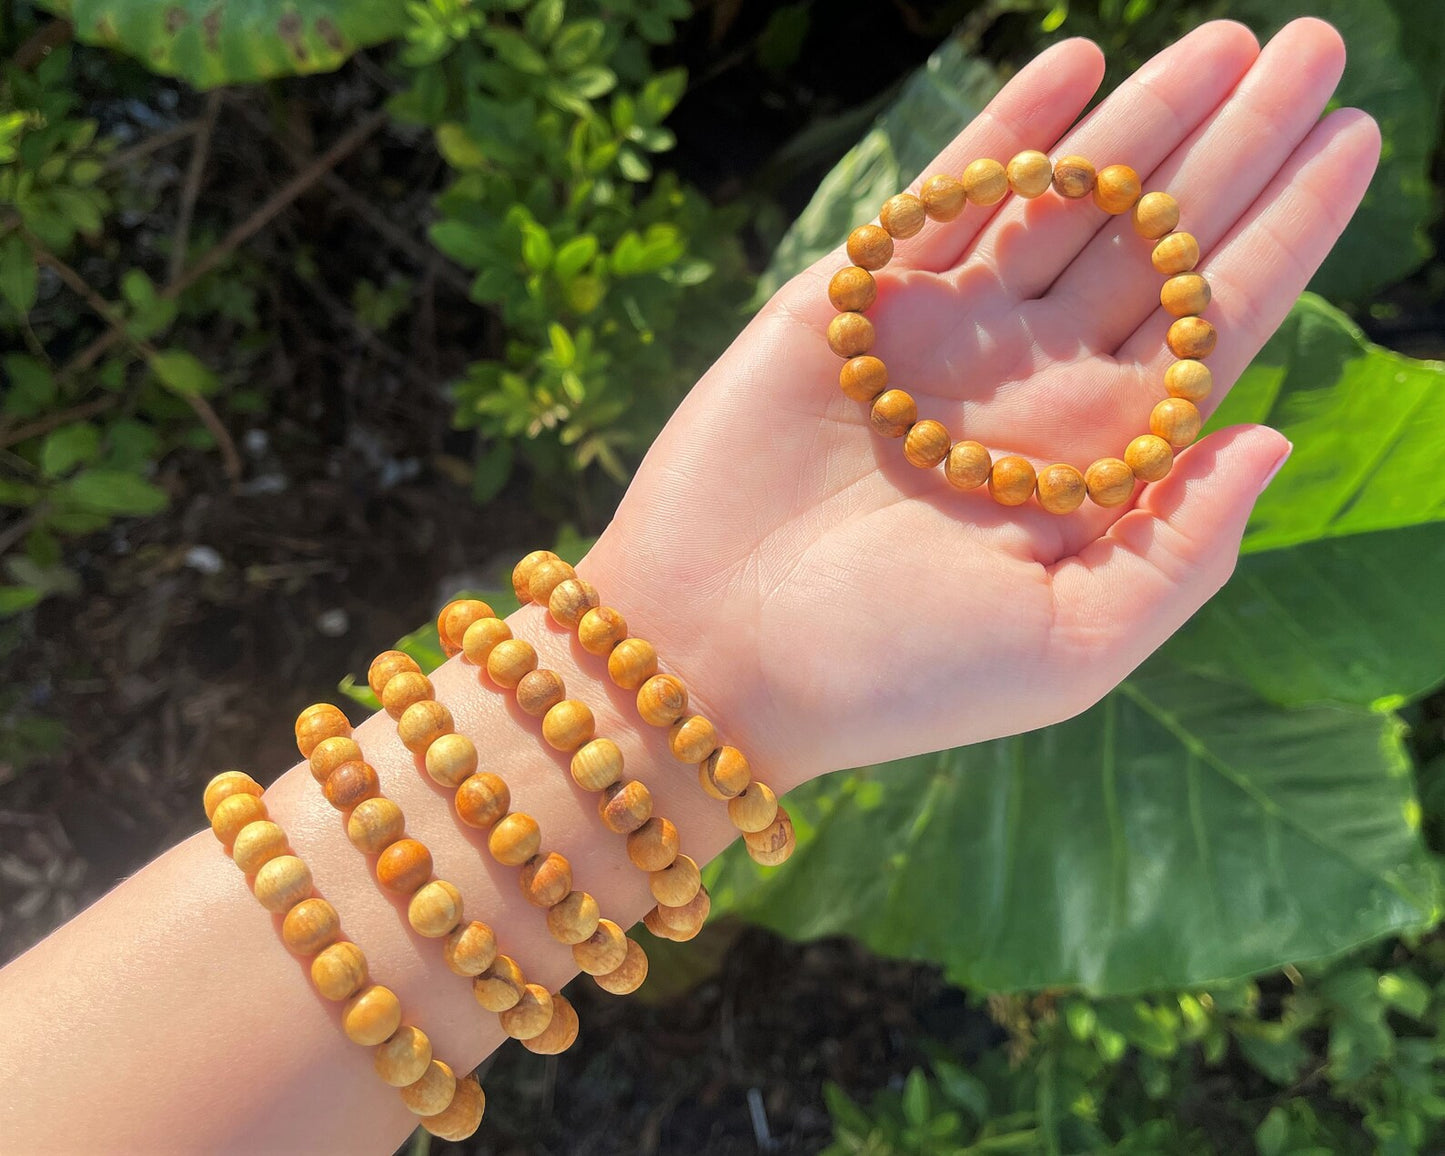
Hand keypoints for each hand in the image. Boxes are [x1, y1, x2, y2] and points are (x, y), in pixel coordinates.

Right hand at [584, 18, 1374, 786]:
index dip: (1289, 233)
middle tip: (1315, 49)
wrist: (715, 654)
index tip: (1355, 142)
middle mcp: (1027, 389)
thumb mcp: (1067, 648)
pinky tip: (1075, 68)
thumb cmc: (890, 674)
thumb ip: (1180, 553)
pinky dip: (1007, 131)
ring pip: (1063, 204)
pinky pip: (945, 197)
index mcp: (1091, 465)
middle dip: (1238, 147)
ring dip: (1142, 120)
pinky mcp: (853, 307)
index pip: (1212, 327)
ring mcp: (942, 341)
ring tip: (1229, 41)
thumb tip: (1269, 437)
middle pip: (1156, 245)